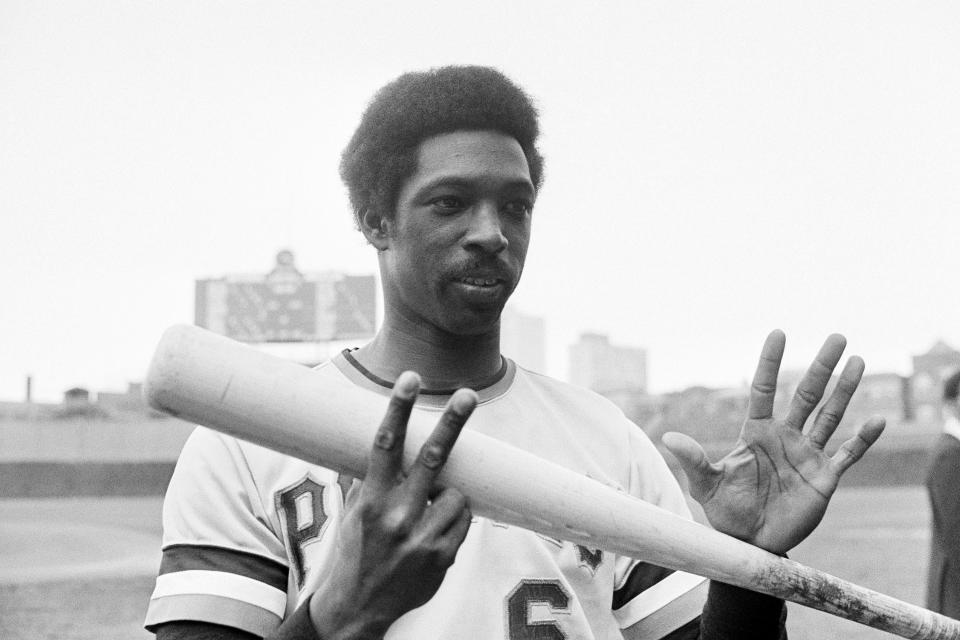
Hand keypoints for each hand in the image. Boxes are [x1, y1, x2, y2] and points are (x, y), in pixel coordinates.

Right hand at [309, 372, 474, 639]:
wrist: (357, 608)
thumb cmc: (356, 551)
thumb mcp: (355, 512)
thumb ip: (372, 480)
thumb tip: (384, 440)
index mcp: (371, 500)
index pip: (386, 444)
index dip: (399, 409)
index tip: (410, 379)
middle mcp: (397, 516)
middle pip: (432, 458)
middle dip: (452, 423)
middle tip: (467, 396)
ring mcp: (422, 539)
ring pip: (455, 494)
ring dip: (446, 496)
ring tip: (426, 515)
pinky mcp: (442, 557)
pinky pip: (462, 521)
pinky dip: (453, 519)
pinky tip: (433, 532)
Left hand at [662, 331, 884, 554]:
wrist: (750, 545)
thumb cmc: (726, 512)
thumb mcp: (707, 486)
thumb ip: (694, 461)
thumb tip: (668, 438)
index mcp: (757, 433)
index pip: (764, 390)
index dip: (770, 362)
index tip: (778, 333)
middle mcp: (785, 438)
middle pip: (806, 394)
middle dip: (821, 367)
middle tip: (837, 338)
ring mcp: (807, 456)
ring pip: (830, 415)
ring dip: (845, 390)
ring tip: (859, 361)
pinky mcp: (825, 478)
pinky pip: (848, 454)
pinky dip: (862, 439)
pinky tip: (878, 419)